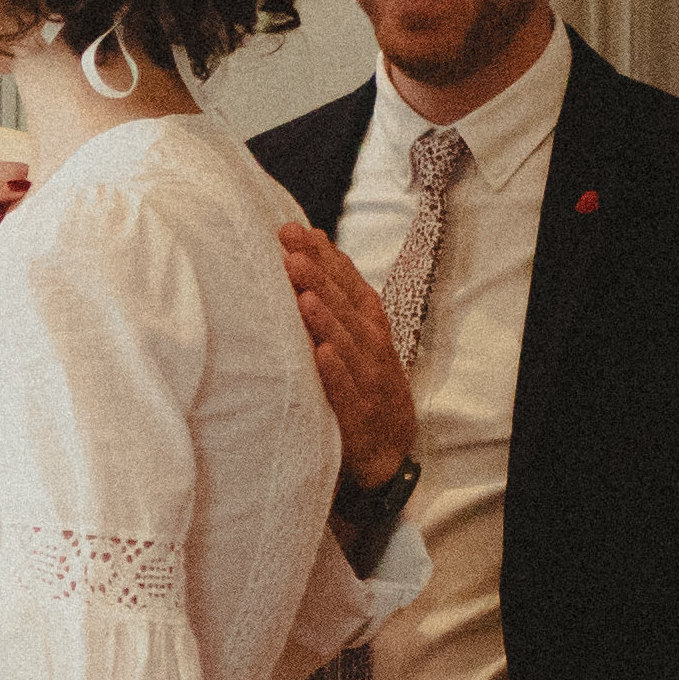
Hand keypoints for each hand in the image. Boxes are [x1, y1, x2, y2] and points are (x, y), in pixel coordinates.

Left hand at [281, 225, 412, 497]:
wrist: (387, 448)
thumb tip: (304, 247)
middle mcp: (371, 348)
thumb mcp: (352, 337)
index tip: (295, 231)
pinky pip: (347, 393)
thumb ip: (332, 296)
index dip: (324, 257)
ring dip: (326, 321)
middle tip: (290, 253)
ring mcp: (368, 381)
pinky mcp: (359, 416)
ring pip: (348, 346)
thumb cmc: (361, 382)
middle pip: (345, 308)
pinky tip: (321, 356)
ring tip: (303, 297)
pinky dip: (336, 374)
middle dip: (319, 278)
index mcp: (368, 325)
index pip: (348, 283)